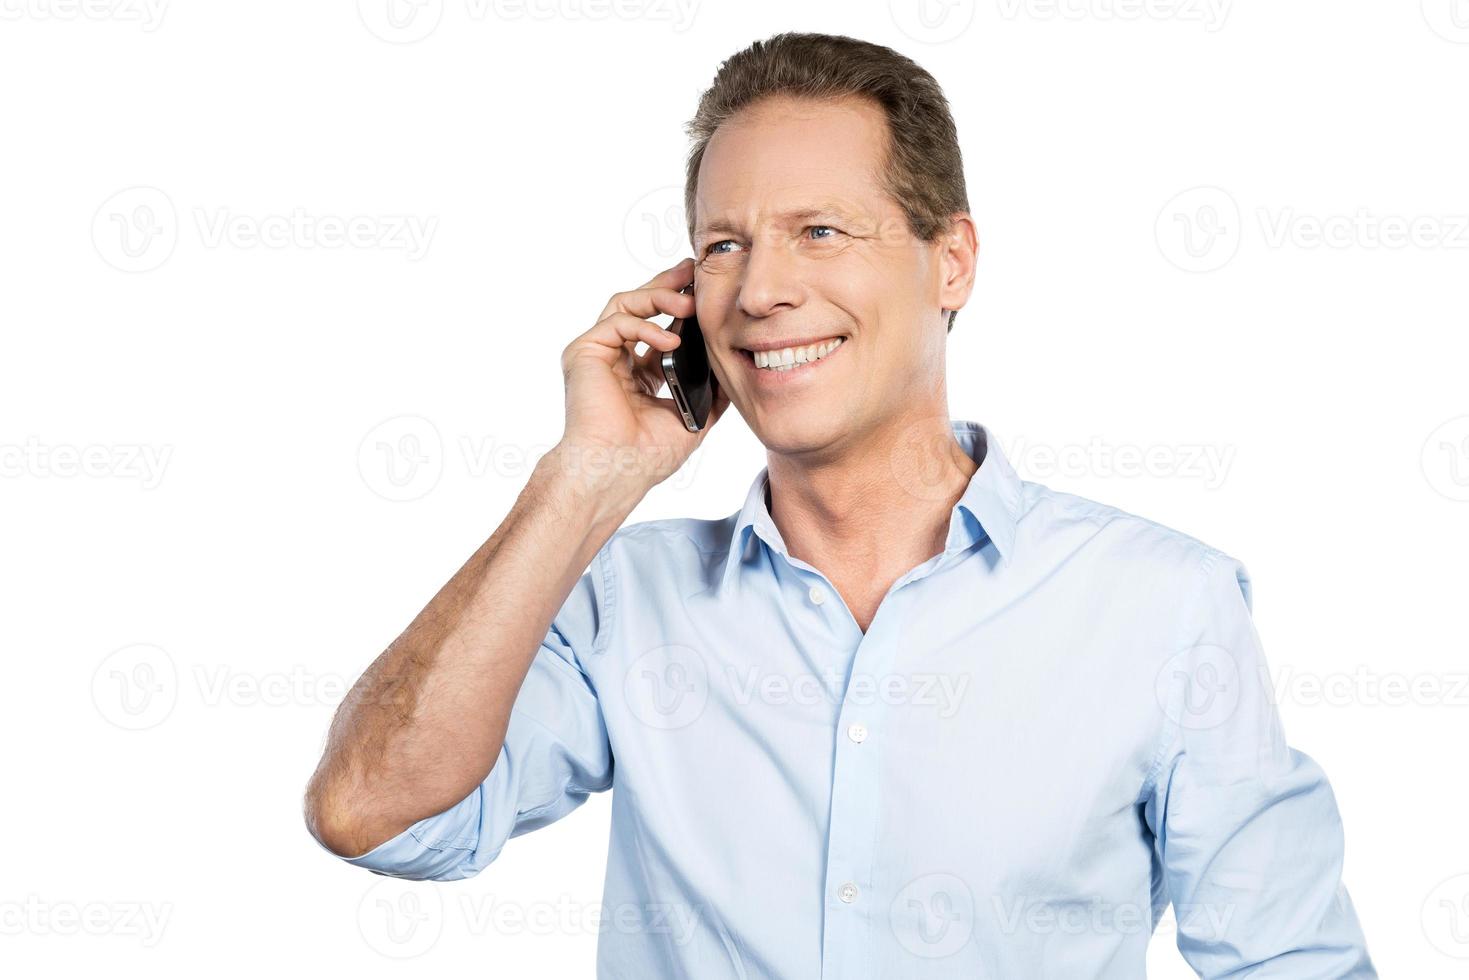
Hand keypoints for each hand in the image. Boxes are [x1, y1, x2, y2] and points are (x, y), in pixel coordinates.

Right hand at [552, 258, 730, 495]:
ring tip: (688, 303)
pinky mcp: (584, 353)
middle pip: (640, 307)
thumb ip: (711, 390)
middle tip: (693, 272)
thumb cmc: (646, 456)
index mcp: (637, 374)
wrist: (617, 471)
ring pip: (626, 305)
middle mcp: (614, 360)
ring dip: (659, 297)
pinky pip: (617, 322)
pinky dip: (646, 325)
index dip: (679, 309)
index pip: (658, 328)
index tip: (704, 292)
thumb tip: (734, 368)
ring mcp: (598, 355)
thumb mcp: (693, 416)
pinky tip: (671, 339)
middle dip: (668, 286)